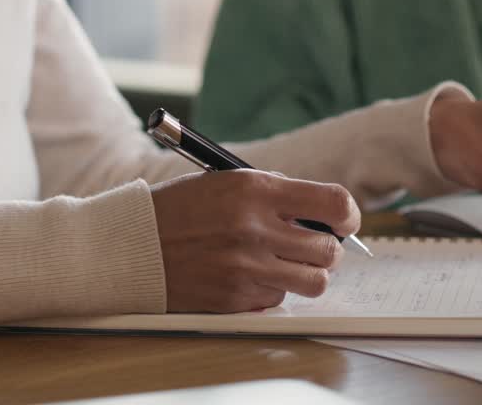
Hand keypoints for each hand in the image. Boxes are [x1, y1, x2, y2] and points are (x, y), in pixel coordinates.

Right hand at [149, 169, 358, 312]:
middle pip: (328, 250)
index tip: (344, 221)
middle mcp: (255, 228)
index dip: (348, 215)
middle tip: (313, 245)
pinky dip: (271, 289)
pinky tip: (248, 276)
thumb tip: (325, 214)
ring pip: (313, 282)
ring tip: (286, 263)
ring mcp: (245, 267)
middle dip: (327, 249)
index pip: (333, 203)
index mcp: (256, 190)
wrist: (133, 244)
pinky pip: (277, 299)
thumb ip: (277, 195)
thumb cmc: (183, 209)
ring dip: (306, 274)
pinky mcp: (235, 297)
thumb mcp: (229, 183)